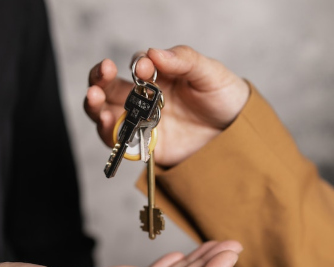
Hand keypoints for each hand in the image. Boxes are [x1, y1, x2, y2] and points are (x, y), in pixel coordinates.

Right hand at [84, 46, 249, 166]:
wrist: (239, 134)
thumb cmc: (223, 97)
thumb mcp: (209, 73)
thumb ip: (184, 60)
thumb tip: (154, 52)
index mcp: (159, 76)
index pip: (137, 65)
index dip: (137, 65)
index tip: (146, 69)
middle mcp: (144, 98)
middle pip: (110, 87)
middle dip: (100, 79)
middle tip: (102, 73)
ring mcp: (142, 123)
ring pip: (107, 113)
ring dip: (95, 105)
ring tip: (94, 99)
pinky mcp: (145, 147)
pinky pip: (119, 141)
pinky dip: (109, 133)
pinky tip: (108, 123)